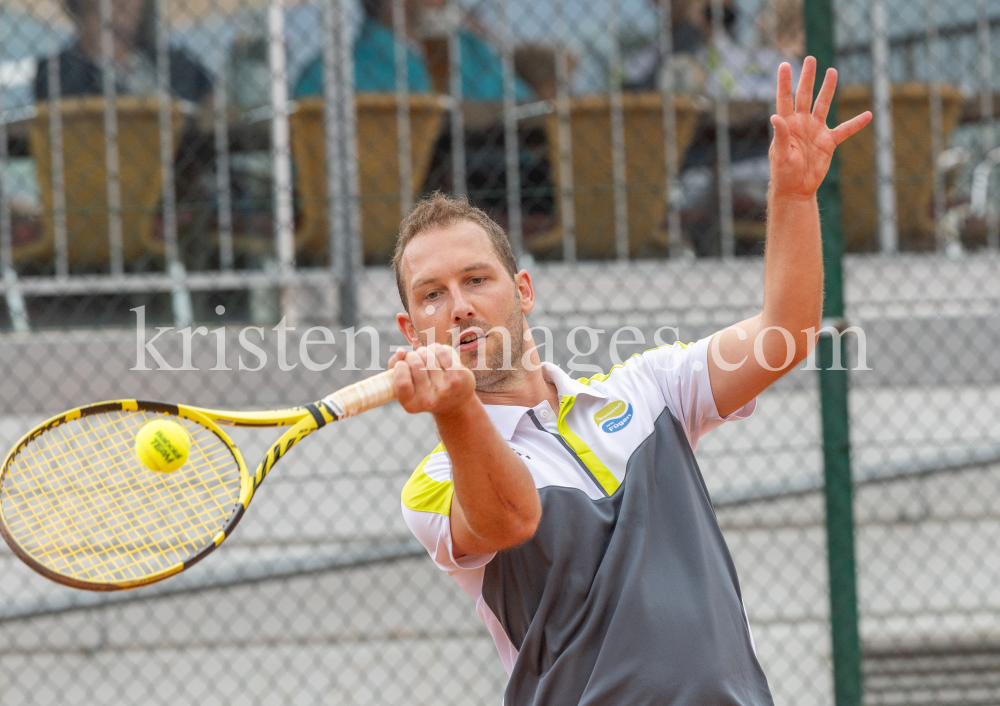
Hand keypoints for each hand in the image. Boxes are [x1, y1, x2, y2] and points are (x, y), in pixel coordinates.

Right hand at [390, 343, 476, 417]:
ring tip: (426, 359)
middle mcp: (429, 399)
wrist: (456, 403)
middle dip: (412, 356)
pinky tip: (437, 356)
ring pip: (427, 354)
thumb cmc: (423, 389)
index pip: (402, 382)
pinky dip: (435, 349)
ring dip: (424, 351)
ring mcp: (445, 387)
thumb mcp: (406, 385)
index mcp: (412, 404)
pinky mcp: (457, 375)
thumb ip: (395, 367)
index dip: (400, 367)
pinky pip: (440, 350)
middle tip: (415, 360)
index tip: (402, 364)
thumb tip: (400, 351)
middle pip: (414, 363)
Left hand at [769, 56, 871, 199]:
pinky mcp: (828, 142)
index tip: (784, 65)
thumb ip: (779, 135)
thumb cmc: (783, 173)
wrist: (796, 189)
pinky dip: (856, 123)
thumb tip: (775, 116)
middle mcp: (801, 123)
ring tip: (832, 71)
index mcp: (787, 125)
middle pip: (804, 95)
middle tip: (810, 59)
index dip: (784, 83)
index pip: (784, 99)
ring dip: (827, 89)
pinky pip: (845, 130)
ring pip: (823, 105)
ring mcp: (816, 130)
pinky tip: (868, 115)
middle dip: (808, 77)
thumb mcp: (780, 155)